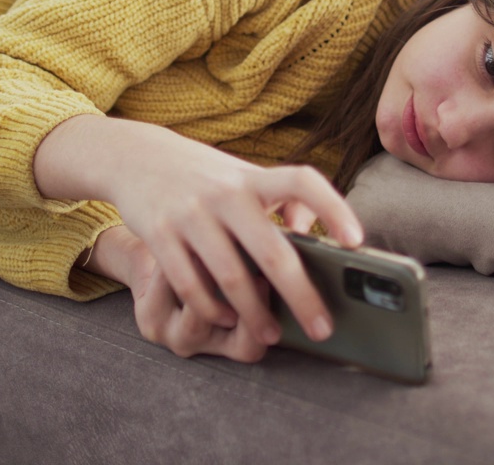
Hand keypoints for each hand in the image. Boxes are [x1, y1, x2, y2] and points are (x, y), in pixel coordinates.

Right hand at [35, 114, 363, 348]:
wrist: (137, 158)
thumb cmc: (206, 177)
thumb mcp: (243, 178)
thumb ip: (281, 201)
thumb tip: (316, 235)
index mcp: (253, 178)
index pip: (302, 183)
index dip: (332, 208)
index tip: (356, 241)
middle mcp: (225, 194)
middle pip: (273, 251)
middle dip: (301, 296)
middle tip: (322, 329)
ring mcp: (191, 214)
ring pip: (231, 276)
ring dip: (254, 312)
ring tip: (271, 335)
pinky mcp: (159, 233)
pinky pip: (190, 283)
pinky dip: (210, 308)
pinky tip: (225, 320)